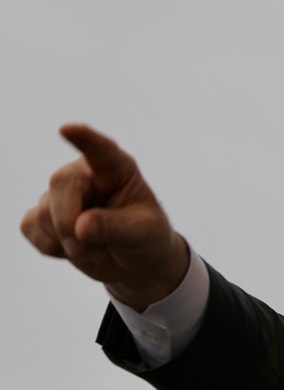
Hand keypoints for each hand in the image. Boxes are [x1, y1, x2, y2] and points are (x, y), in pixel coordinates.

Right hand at [20, 124, 188, 310]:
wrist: (133, 260)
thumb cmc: (146, 237)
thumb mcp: (143, 233)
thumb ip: (114, 227)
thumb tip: (80, 228)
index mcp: (116, 168)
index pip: (101, 149)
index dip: (84, 138)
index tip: (67, 129)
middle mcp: (85, 174)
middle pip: (61, 185)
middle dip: (71, 224)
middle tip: (91, 248)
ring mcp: (61, 193)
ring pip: (43, 212)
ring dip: (67, 243)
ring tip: (96, 248)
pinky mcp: (43, 213)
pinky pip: (30, 226)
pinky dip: (50, 247)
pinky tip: (73, 249)